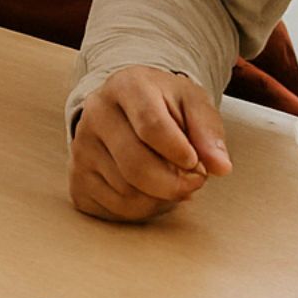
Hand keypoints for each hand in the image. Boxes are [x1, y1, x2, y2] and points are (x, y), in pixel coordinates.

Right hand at [67, 66, 231, 222]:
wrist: (126, 107)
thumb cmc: (165, 105)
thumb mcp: (192, 104)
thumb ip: (208, 132)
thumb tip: (220, 167)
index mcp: (126, 86)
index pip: (151, 126)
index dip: (179, 152)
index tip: (196, 163)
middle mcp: (95, 114)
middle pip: (136, 166)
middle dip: (174, 184)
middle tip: (194, 181)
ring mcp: (81, 147)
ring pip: (127, 194)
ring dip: (161, 199)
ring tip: (170, 181)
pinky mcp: (76, 178)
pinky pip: (114, 210)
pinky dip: (142, 210)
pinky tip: (150, 191)